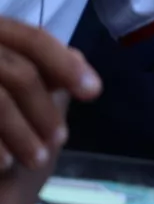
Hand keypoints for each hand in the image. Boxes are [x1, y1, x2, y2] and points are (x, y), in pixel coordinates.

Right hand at [0, 18, 99, 172]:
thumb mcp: (6, 71)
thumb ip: (34, 63)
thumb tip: (77, 60)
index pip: (32, 39)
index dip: (64, 64)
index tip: (94, 92)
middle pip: (16, 72)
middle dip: (43, 110)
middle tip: (60, 140)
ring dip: (21, 133)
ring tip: (37, 160)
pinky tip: (3, 164)